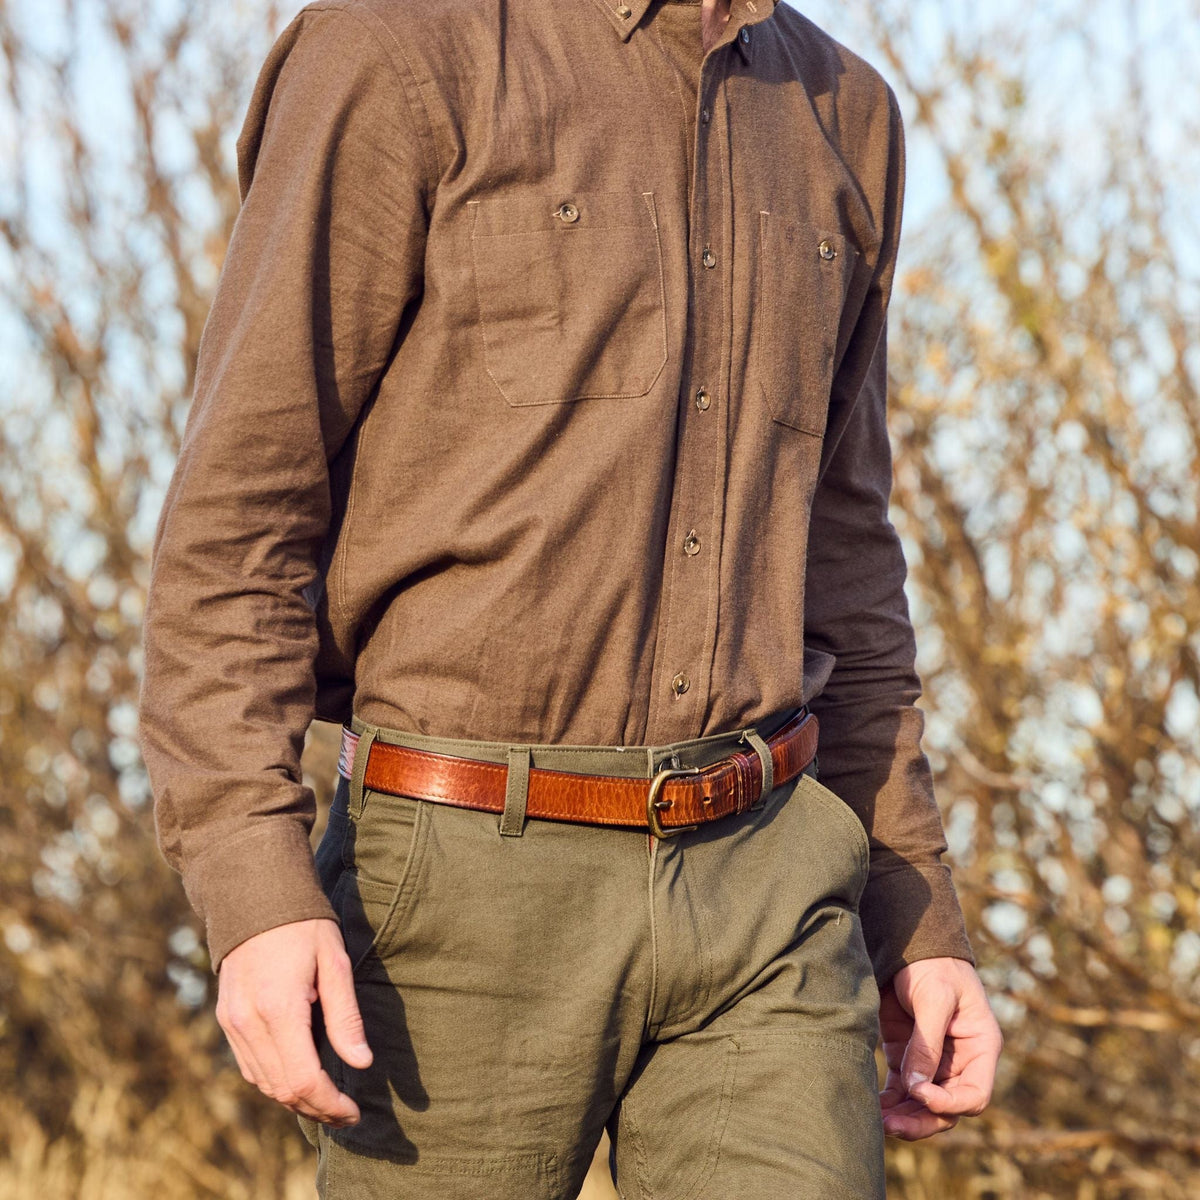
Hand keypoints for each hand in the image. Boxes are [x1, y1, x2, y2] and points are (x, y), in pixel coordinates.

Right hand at [215, 917, 372, 1126]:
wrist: (254, 896)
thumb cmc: (303, 925)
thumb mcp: (335, 963)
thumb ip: (345, 1016)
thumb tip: (362, 1062)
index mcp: (279, 1010)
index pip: (304, 1080)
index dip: (331, 1103)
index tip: (355, 1110)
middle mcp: (249, 1024)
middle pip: (282, 1090)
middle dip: (316, 1108)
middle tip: (346, 1113)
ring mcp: (232, 1023)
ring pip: (263, 1083)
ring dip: (295, 1099)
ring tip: (328, 1100)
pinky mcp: (227, 1019)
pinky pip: (249, 1066)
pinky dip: (274, 1080)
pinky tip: (299, 1077)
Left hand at [878, 956, 1002, 1139]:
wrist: (910, 945)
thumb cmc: (934, 967)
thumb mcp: (935, 998)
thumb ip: (927, 1043)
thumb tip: (917, 1087)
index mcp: (980, 1049)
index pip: (974, 1095)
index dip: (949, 1103)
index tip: (920, 1093)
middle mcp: (960, 1062)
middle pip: (946, 1108)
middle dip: (920, 1120)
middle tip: (891, 1126)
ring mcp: (933, 1063)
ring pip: (922, 1105)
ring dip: (902, 1118)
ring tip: (876, 1122)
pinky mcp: (907, 1057)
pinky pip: (902, 1090)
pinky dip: (889, 1102)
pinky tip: (872, 1108)